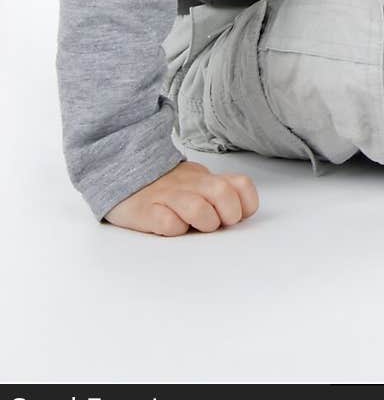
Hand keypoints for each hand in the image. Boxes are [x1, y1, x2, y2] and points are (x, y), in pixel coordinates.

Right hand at [104, 160, 259, 235]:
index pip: (241, 185)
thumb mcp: (196, 182)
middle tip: (216, 223)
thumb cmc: (165, 186)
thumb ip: (218, 192)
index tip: (235, 215)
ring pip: (198, 209)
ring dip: (202, 222)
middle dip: (228, 215)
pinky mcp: (146, 211)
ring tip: (192, 226)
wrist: (121, 170)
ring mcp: (168, 196)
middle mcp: (190, 184)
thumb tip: (242, 211)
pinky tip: (168, 226)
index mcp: (205, 178)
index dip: (244, 204)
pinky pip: (167, 223)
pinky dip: (173, 229)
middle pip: (223, 194)